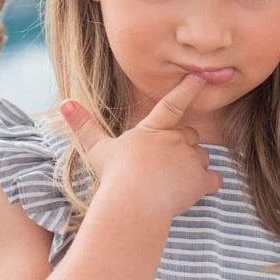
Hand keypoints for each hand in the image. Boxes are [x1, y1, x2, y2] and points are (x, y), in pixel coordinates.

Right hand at [60, 73, 220, 222]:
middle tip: (163, 165)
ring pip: (202, 157)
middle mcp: (174, 139)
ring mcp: (190, 159)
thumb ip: (83, 125)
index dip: (187, 89)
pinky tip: (191, 191)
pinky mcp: (200, 180)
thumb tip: (64, 102)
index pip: (173, 104)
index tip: (200, 76)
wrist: (133, 203)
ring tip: (171, 183)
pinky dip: (207, 183)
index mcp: (152, 130)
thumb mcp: (96, 149)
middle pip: (189, 136)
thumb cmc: (114, 176)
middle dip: (182, 147)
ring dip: (193, 166)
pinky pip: (214, 178)